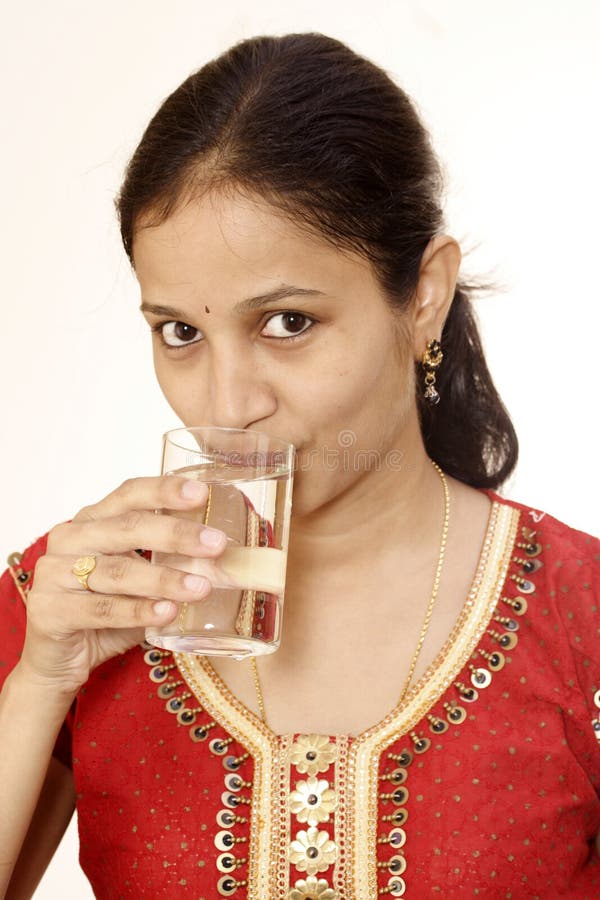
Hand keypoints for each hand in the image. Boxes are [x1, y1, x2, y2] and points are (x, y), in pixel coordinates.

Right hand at [18, 475, 226, 695]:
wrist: (57, 661)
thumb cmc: (105, 614)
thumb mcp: (139, 581)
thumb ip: (171, 564)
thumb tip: (228, 557)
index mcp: (91, 520)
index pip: (129, 494)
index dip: (165, 490)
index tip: (202, 493)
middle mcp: (69, 538)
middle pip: (128, 528)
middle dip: (177, 535)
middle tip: (216, 544)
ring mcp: (53, 574)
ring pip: (119, 572)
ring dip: (165, 579)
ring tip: (201, 587)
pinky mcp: (49, 611)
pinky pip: (102, 609)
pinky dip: (138, 611)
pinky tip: (167, 612)